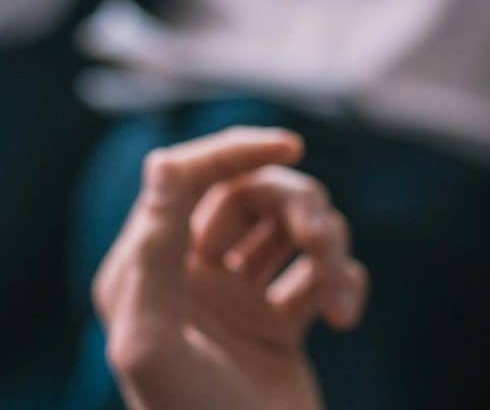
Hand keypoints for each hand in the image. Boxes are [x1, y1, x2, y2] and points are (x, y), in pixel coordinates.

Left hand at [93, 128, 368, 409]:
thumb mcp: (155, 342)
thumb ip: (151, 251)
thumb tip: (162, 161)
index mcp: (146, 272)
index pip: (187, 179)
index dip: (235, 151)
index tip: (289, 147)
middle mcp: (189, 276)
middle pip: (249, 197)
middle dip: (295, 208)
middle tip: (321, 240)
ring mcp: (236, 298)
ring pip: (290, 228)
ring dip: (325, 247)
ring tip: (335, 297)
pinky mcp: (279, 322)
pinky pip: (319, 272)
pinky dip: (341, 283)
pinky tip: (344, 319)